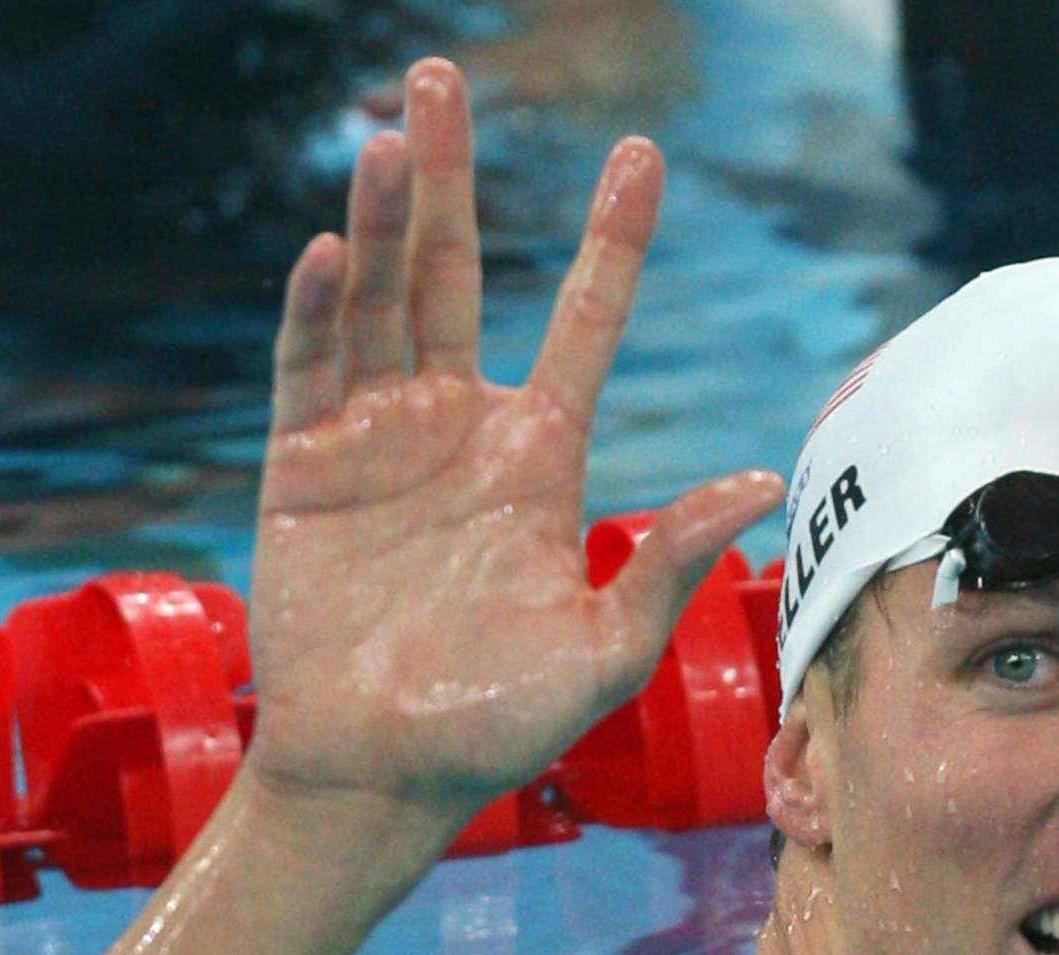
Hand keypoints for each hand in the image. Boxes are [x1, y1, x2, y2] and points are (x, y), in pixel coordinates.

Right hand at [241, 58, 782, 825]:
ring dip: (380, 217)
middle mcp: (456, 427)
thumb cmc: (497, 728)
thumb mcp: (602, 651)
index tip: (640, 153)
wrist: (380, 773)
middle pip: (452, 272)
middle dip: (447, 176)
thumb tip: (756, 481)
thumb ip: (665, 564)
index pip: (581, 321)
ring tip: (387, 135)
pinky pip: (308, 366)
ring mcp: (374, 439)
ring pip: (378, 300)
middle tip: (441, 77)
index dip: (609, 240)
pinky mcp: (301, 466)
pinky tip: (330, 249)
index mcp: (538, 457)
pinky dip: (316, 308)